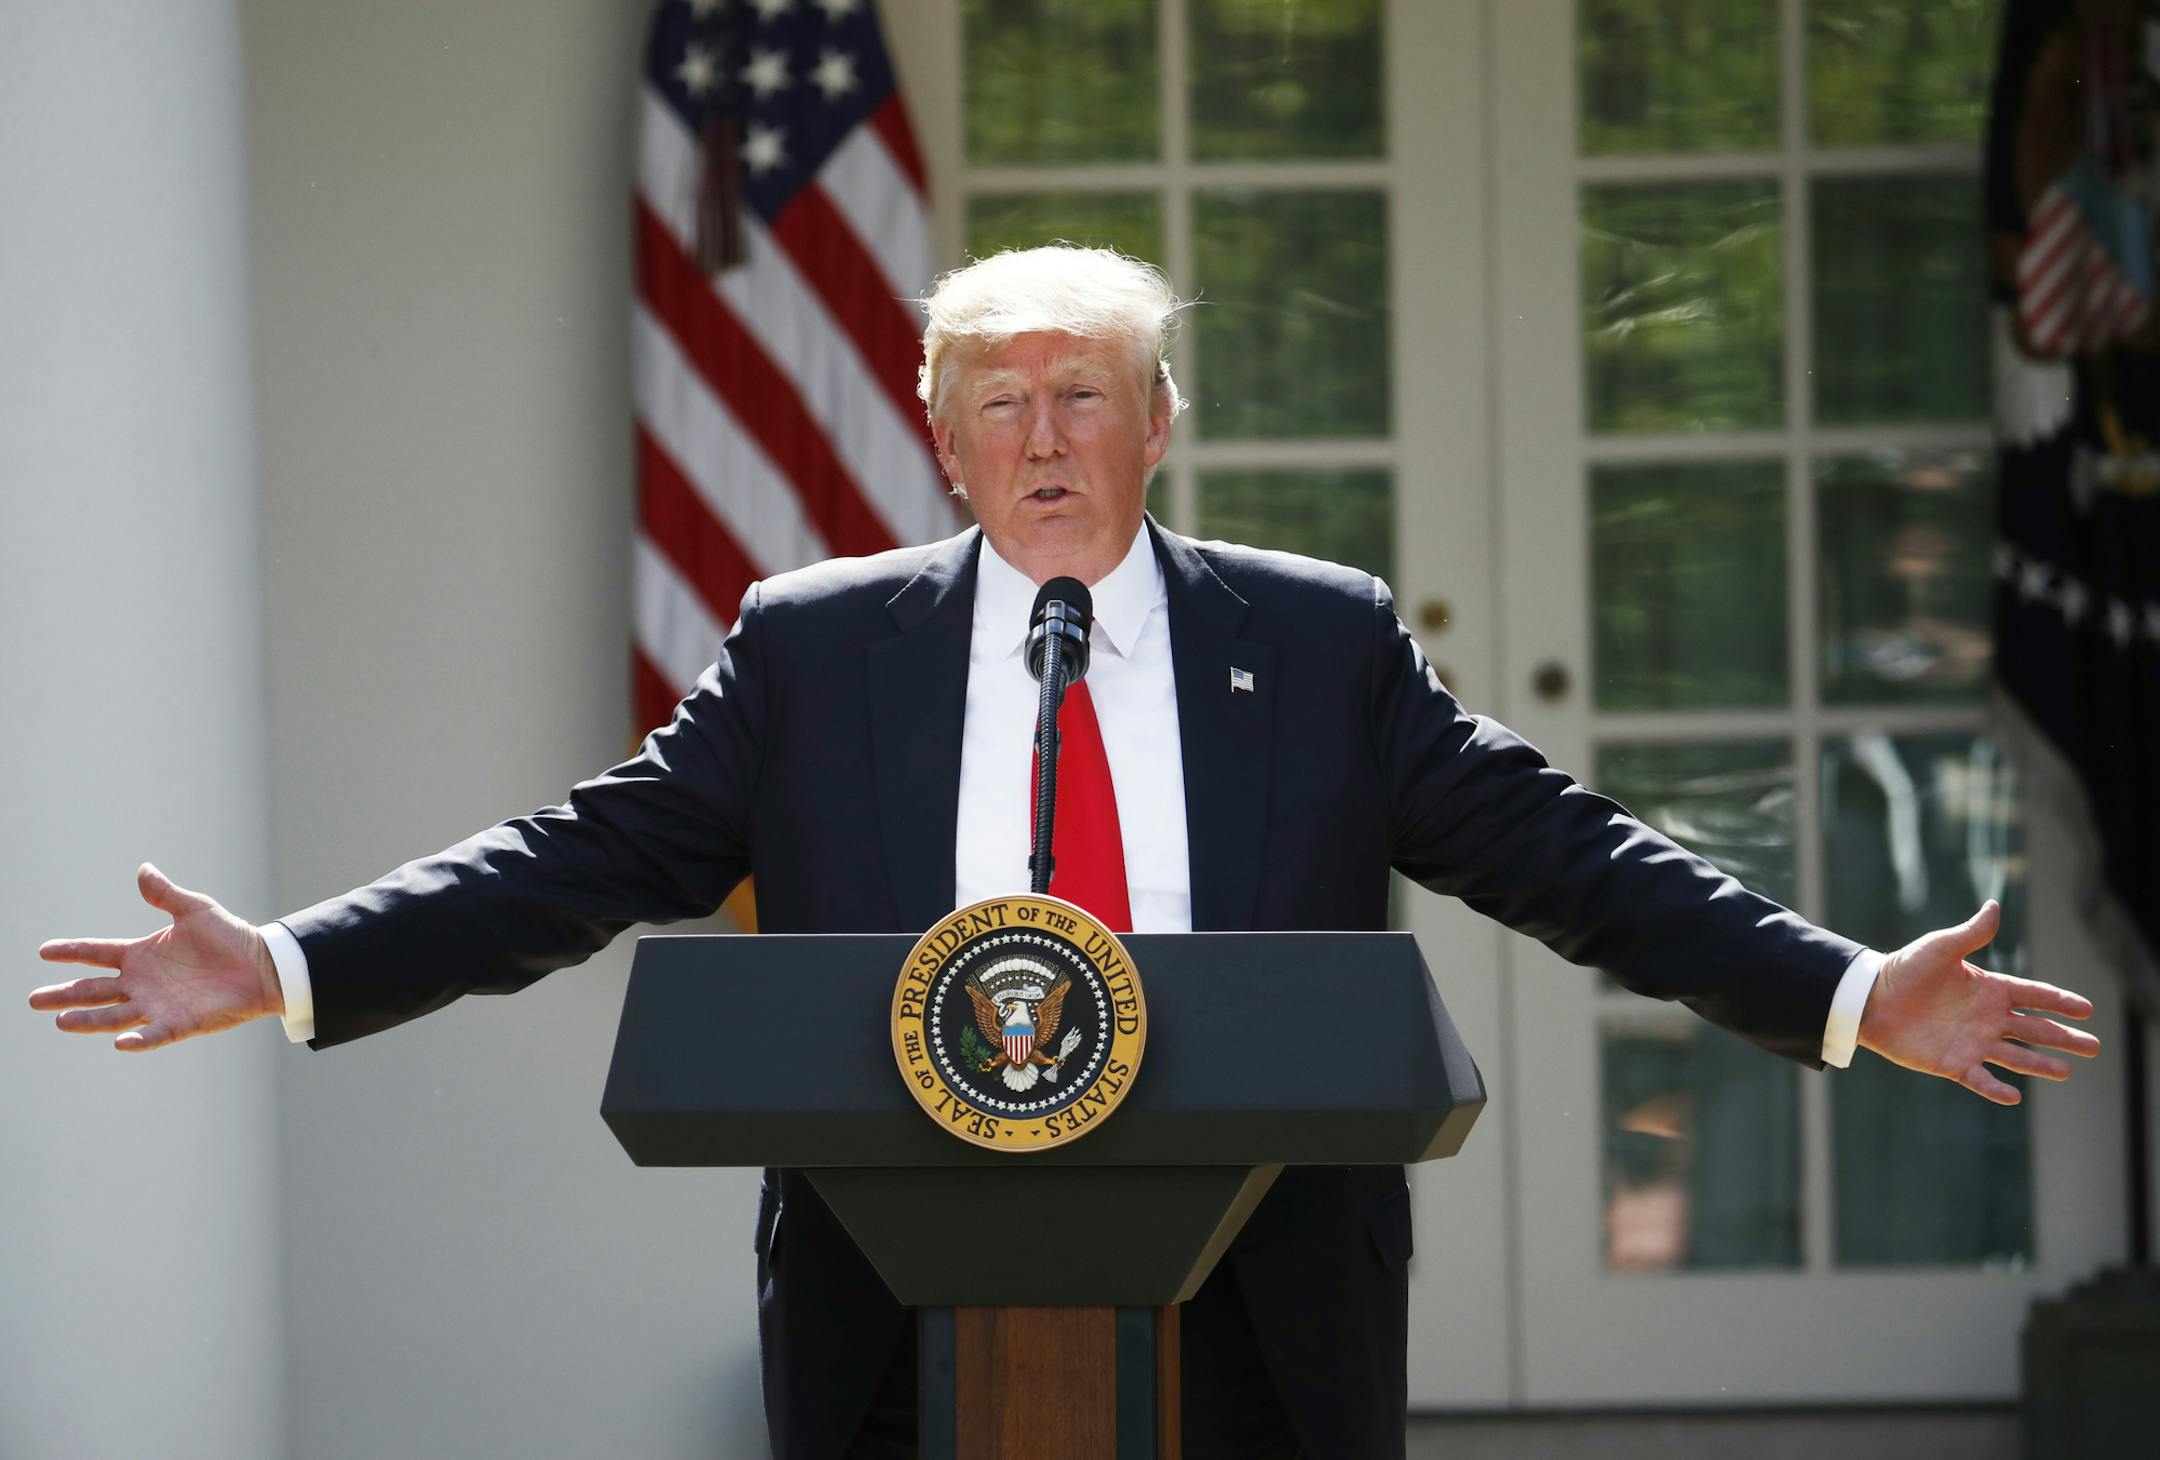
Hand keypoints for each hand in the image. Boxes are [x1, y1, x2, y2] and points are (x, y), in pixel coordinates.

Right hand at [30, 864, 284, 1051]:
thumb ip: (166, 895)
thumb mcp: (195, 910)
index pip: (97, 953)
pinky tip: (119, 1042)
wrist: (264, 965)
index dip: (72, 952)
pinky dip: (138, 1039)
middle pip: (95, 990)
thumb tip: (143, 870)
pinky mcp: (181, 1023)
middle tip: (34, 1000)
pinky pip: (155, 1034)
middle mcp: (143, 983)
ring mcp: (158, 1005)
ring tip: (61, 1020)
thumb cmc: (230, 938)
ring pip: (115, 1015)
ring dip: (89, 1020)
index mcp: (142, 955)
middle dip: (65, 995)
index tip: (43, 951)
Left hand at [1858, 900, 2099, 1104]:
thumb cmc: (1904, 969)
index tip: (2087, 1008)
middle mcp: (1987, 1018)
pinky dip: (1995, 1089)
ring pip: (2016, 1056)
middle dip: (2064, 1037)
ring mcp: (1972, 1042)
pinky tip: (2014, 1097)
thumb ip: (1970, 933)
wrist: (1869, 998)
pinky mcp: (1952, 1063)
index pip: (2033, 995)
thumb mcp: (1940, 948)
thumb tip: (1994, 906)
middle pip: (2034, 1029)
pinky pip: (1979, 1079)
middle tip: (2093, 1047)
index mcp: (1988, 989)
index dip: (2059, 1001)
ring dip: (2040, 1065)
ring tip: (2067, 1072)